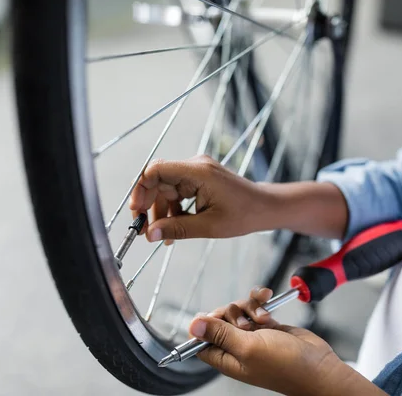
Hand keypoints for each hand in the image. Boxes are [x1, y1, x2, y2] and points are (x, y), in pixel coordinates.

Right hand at [129, 155, 265, 242]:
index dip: (141, 189)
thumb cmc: (244, 214)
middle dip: (147, 205)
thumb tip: (150, 234)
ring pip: (164, 189)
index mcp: (198, 172)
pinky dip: (170, 210)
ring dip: (158, 211)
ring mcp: (196, 172)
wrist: (264, 208)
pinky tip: (171, 229)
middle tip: (143, 229)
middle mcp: (194, 167)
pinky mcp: (197, 180)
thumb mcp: (209, 226)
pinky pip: (175, 192)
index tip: (137, 211)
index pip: (157, 170)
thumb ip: (177, 229)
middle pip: (157, 180)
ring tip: (159, 235)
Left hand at [189, 287, 386, 395]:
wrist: (319, 366)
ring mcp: (252, 335)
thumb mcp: (248, 347)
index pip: (201, 339)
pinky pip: (254, 306)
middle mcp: (236, 346)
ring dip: (249, 307)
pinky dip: (260, 302)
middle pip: (219, 319)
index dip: (205, 324)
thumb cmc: (287, 365)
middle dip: (231, 312)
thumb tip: (193, 325)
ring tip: (264, 319)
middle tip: (245, 322)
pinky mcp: (266, 325)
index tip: (216, 318)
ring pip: (238, 309)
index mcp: (226, 358)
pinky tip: (268, 300)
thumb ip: (220, 334)